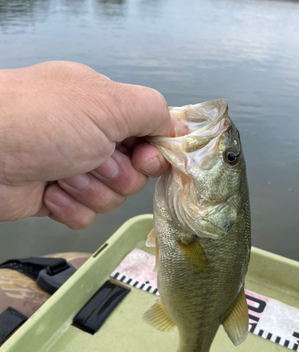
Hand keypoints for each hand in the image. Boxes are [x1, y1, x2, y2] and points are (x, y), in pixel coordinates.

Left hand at [0, 61, 170, 228]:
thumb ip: (151, 110)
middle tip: (93, 159)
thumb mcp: (107, 103)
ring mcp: (73, 169)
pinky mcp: (58, 198)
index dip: (152, 153)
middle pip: (134, 174)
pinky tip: (51, 192)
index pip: (148, 135)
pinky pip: (86, 216)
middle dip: (116, 173)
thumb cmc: (39, 120)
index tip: (145, 158)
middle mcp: (90, 137)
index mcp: (103, 107)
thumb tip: (174, 124)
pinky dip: (71, 207)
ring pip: (111, 198)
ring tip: (63, 173)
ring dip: (90, 189)